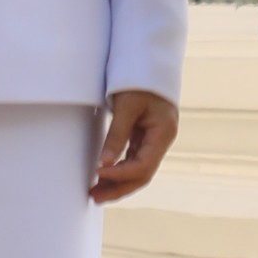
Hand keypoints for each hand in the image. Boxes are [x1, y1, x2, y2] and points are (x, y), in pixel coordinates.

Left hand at [90, 87, 179, 202]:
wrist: (146, 60)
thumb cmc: (138, 78)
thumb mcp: (126, 106)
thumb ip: (116, 135)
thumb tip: (104, 164)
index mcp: (163, 132)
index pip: (143, 165)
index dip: (121, 174)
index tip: (98, 173)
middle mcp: (162, 140)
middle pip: (143, 174)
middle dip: (119, 188)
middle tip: (94, 197)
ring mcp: (155, 139)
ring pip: (138, 171)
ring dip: (118, 183)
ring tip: (95, 192)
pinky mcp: (146, 137)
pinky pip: (134, 160)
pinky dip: (120, 170)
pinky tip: (104, 176)